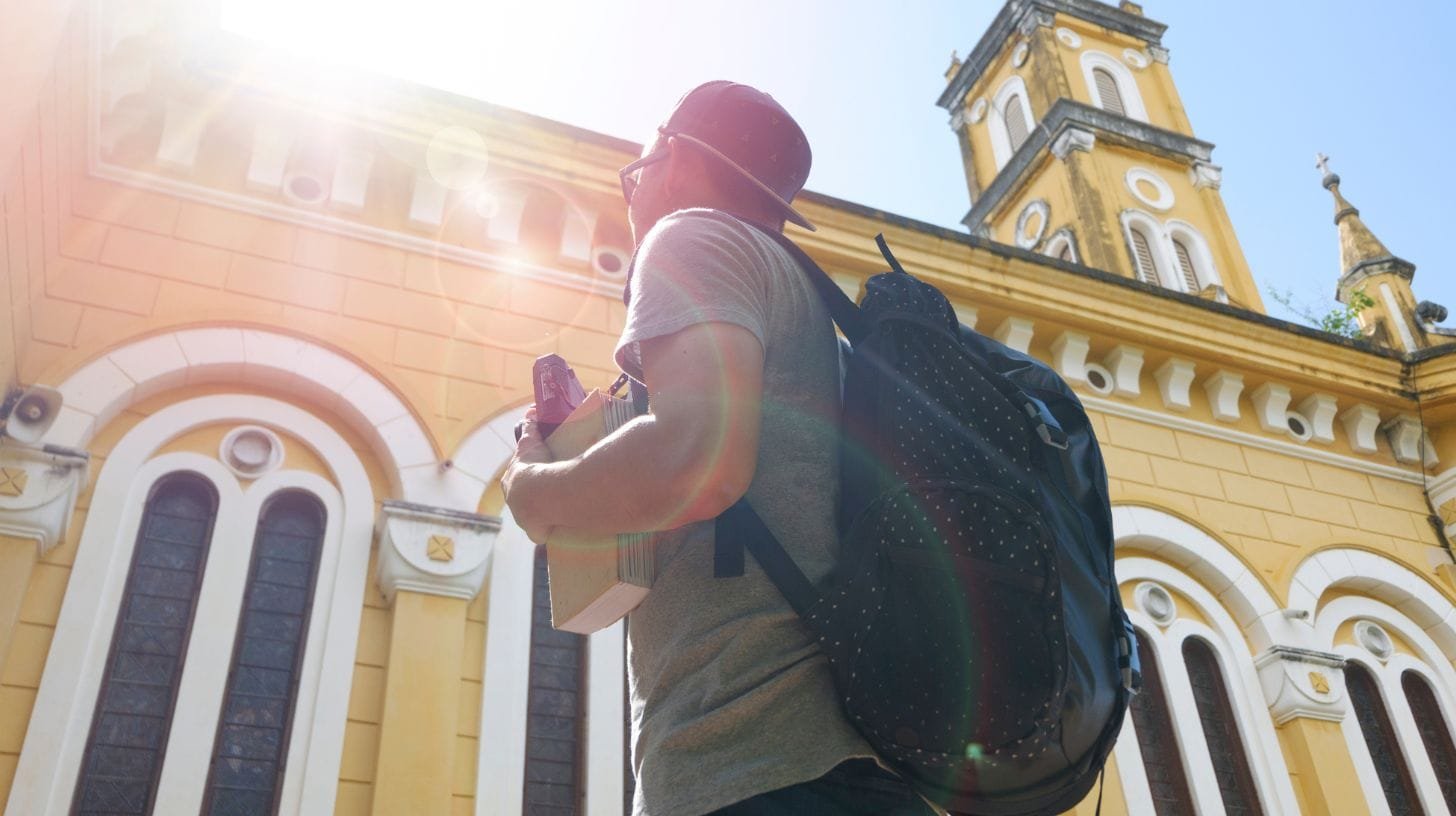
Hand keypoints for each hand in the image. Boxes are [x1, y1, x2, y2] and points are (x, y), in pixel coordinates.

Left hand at [502, 406, 553, 544]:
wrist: (539, 495)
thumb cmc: (534, 467)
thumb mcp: (531, 443)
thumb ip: (531, 427)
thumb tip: (532, 410)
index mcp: (511, 480)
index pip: (519, 478)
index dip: (530, 476)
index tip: (544, 475)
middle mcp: (514, 500)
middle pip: (525, 498)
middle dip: (537, 496)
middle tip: (556, 491)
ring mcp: (524, 518)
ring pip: (534, 516)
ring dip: (544, 513)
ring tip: (563, 508)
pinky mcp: (536, 532)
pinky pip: (544, 533)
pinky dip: (551, 530)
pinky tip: (563, 528)